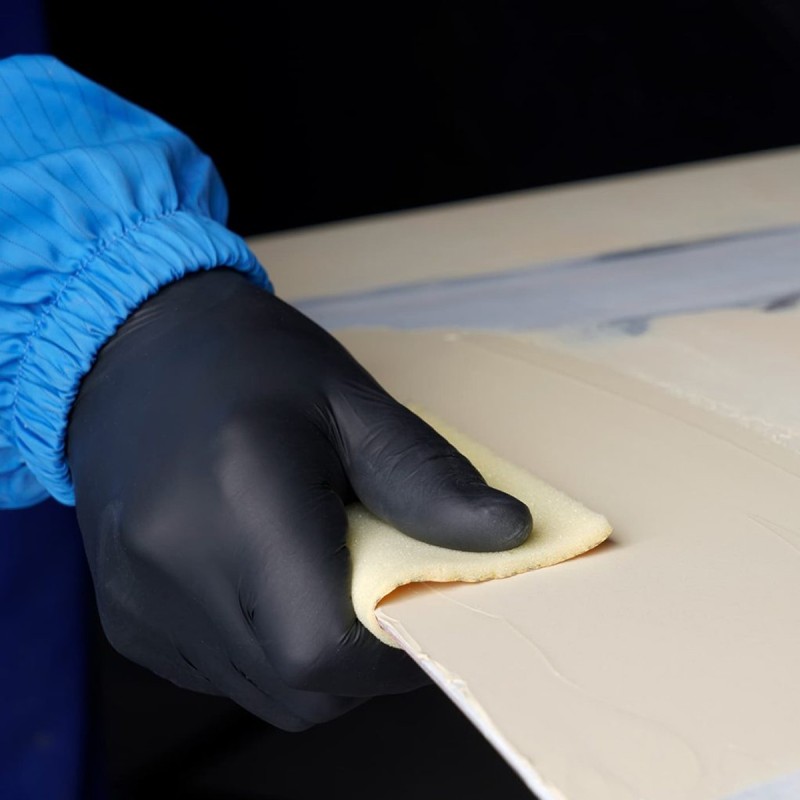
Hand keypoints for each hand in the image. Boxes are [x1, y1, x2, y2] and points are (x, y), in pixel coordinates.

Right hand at [67, 269, 530, 729]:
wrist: (132, 347)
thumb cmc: (249, 359)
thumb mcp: (349, 400)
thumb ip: (425, 478)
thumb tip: (508, 535)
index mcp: (239, 499)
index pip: (322, 652)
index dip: (390, 656)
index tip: (420, 611)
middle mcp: (174, 564)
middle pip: (296, 690)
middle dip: (359, 664)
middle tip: (380, 589)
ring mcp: (140, 601)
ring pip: (261, 691)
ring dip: (312, 657)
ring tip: (321, 574)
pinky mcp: (126, 618)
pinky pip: (219, 672)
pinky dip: (264, 647)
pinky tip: (267, 579)